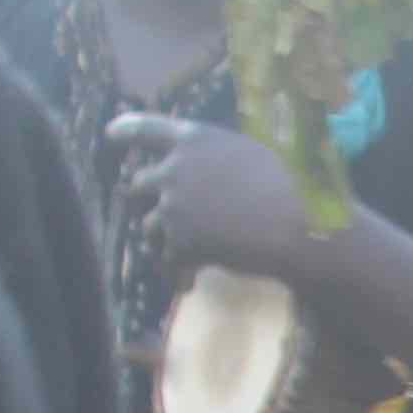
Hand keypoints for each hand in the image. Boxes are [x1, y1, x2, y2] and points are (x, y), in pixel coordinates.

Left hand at [108, 110, 345, 283]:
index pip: (145, 127)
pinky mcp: (180, 241)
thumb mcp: (252, 155)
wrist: (300, 228)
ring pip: (148, 225)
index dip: (125, 130)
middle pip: (140, 183)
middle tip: (162, 216)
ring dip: (161, 240)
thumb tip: (210, 168)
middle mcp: (175, 168)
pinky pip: (167, 259)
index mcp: (194, 139)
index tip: (111, 135)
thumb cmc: (293, 188)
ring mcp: (173, 205)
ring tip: (180, 258)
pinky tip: (188, 284)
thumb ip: (220, 156)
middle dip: (148, 200)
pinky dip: (177, 272)